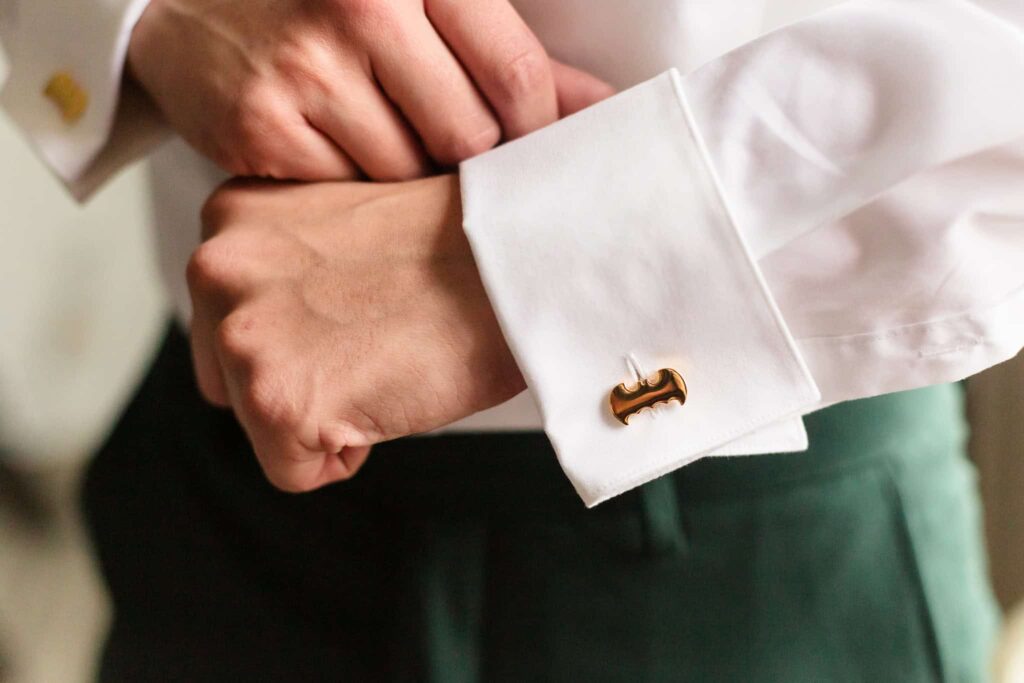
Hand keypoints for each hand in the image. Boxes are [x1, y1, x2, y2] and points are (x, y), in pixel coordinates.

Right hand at [128, 0, 612, 180]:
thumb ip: (504, 51)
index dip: (538, 131)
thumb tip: (594, 106)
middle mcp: (361, 9)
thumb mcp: (416, 3)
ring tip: (384, 137)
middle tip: (455, 151)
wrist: (188, 6)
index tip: (534, 149)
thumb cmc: (320, 4)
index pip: (514, 75)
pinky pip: (349, 194)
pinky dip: (354, 187)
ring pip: (410, 174)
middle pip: (469, 137)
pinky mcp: (263, 129)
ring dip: (411, 174)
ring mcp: (306, 71)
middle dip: (472, 158)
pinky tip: (336, 148)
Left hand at [188, 175, 524, 491]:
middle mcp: (218, 266)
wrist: (518, 264)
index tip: (358, 318)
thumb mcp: (340, 230)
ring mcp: (243, 333)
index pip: (228, 319)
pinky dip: (346, 453)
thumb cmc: (460, 249)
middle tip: (374, 344)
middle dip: (299, 380)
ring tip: (385, 361)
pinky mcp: (277, 398)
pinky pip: (293, 470)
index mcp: (234, 216)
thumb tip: (284, 327)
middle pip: (230, 377)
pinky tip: (389, 395)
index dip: (302, 338)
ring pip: (259, 424)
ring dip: (325, 413)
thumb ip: (287, 267)